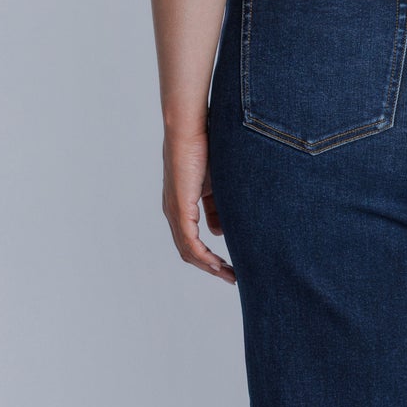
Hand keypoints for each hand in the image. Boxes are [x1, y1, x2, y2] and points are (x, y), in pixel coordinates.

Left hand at [162, 123, 235, 283]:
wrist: (191, 128)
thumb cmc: (205, 148)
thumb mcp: (216, 184)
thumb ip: (217, 207)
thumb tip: (219, 232)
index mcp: (181, 206)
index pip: (191, 241)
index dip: (209, 258)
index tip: (229, 268)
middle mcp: (174, 212)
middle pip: (189, 251)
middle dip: (211, 267)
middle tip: (232, 278)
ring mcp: (175, 211)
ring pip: (188, 251)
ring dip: (209, 266)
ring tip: (228, 275)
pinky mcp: (180, 207)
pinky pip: (189, 241)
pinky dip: (203, 257)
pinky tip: (217, 265)